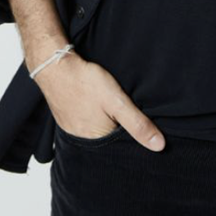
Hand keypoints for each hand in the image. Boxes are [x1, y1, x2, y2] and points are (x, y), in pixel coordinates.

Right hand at [35, 52, 165, 150]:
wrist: (56, 66)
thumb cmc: (86, 82)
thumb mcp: (117, 101)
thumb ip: (137, 124)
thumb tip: (159, 146)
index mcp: (97, 142)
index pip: (122, 150)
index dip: (133, 139)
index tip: (142, 127)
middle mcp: (83, 142)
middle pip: (109, 142)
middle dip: (119, 131)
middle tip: (125, 113)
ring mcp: (73, 130)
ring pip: (98, 132)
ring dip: (107, 123)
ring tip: (111, 109)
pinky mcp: (67, 119)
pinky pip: (86, 124)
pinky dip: (95, 117)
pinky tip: (97, 106)